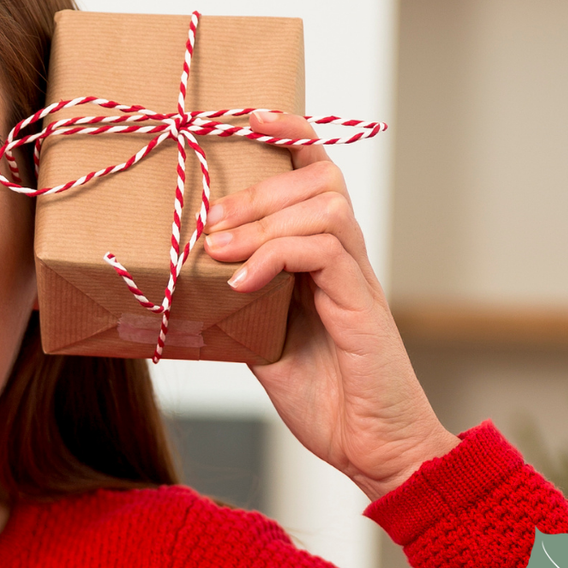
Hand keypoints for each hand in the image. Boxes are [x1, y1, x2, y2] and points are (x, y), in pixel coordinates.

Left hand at [201, 111, 457, 502]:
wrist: (374, 450)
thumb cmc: (326, 397)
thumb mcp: (262, 342)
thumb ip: (239, 303)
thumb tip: (193, 279)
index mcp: (325, 259)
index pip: (316, 175)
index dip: (288, 135)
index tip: (245, 117)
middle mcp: (346, 259)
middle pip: (317, 180)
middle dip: (255, 187)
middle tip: (209, 219)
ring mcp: (358, 280)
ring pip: (324, 206)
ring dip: (262, 221)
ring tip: (219, 250)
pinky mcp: (362, 306)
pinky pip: (324, 251)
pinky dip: (275, 257)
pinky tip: (244, 283)